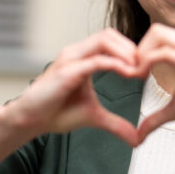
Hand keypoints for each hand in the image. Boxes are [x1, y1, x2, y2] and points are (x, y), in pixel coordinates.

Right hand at [2, 29, 141, 145]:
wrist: (29, 119)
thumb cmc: (56, 113)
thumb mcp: (95, 117)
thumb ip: (116, 124)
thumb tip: (136, 139)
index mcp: (83, 57)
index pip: (111, 40)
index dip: (131, 50)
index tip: (145, 68)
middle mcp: (76, 53)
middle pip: (110, 34)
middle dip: (131, 48)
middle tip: (145, 67)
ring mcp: (70, 59)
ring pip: (104, 40)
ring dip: (126, 52)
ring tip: (139, 69)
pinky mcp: (67, 71)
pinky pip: (96, 60)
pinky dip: (115, 64)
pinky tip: (128, 74)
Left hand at [135, 24, 174, 143]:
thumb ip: (155, 118)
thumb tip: (139, 134)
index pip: (158, 36)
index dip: (141, 51)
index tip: (133, 73)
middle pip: (156, 30)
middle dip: (138, 48)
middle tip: (132, 72)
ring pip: (158, 34)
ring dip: (141, 53)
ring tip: (136, 75)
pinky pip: (164, 52)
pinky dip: (147, 61)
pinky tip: (142, 77)